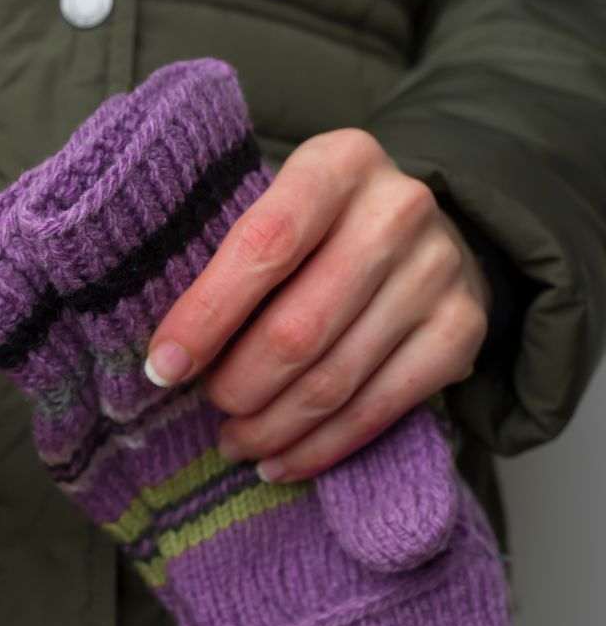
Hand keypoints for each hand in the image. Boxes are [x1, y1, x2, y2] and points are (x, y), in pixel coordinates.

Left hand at [144, 128, 490, 483]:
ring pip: (333, 380)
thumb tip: (166, 356)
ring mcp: (438, 271)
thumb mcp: (277, 209)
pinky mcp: (462, 330)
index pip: (264, 244)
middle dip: (237, 384)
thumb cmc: (319, 230)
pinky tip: (280, 462)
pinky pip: (378, 410)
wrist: (425, 237)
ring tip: (233, 442)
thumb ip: (229, 261)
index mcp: (339, 163)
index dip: (206, 316)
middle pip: (298, 328)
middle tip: (208, 404)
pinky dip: (320, 448)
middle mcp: (398, 210)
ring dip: (271, 426)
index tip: (163, 367)